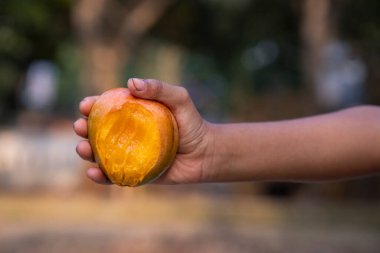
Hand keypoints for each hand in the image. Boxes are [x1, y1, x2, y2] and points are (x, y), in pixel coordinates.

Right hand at [73, 78, 213, 184]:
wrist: (206, 153)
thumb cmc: (192, 123)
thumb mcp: (179, 99)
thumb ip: (159, 88)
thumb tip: (131, 83)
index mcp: (134, 115)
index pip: (108, 109)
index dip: (92, 106)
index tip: (85, 105)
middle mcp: (128, 134)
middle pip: (98, 131)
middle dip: (82, 128)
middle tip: (79, 127)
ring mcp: (129, 154)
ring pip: (101, 153)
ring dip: (86, 151)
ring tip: (83, 148)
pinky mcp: (135, 173)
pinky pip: (114, 176)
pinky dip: (101, 176)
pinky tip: (93, 172)